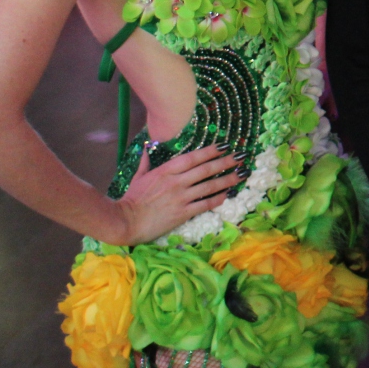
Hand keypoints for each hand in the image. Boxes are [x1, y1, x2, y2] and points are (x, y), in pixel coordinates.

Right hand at [114, 144, 241, 243]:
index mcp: (166, 171)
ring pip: (210, 186)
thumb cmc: (132, 199)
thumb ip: (146, 162)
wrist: (126, 221)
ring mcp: (181, 197)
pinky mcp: (183, 213)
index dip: (210, 151)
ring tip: (242, 174)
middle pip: (206, 169)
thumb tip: (147, 147)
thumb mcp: (138, 177)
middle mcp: (176, 182)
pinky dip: (218, 199)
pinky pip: (205, 204)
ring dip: (228, 179)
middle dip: (226, 162)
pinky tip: (228, 194)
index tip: (224, 146)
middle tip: (241, 157)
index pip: (193, 157)